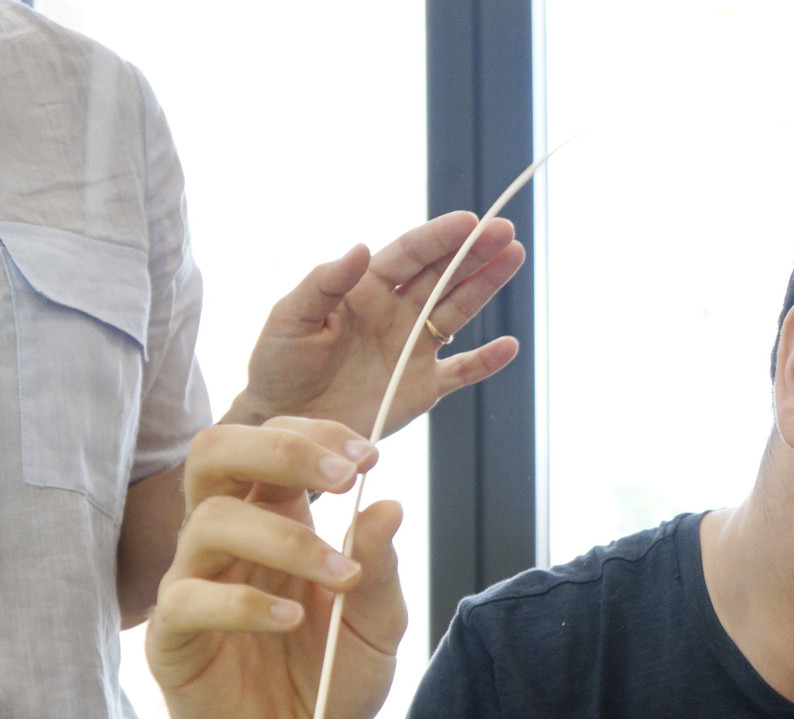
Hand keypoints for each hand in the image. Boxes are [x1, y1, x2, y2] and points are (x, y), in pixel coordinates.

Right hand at [146, 418, 404, 718]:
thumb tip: (386, 504)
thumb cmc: (335, 679)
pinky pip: (187, 600)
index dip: (314, 436)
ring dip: (285, 538)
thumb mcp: (378, 623)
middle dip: (280, 450)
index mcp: (274, 517)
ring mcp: (193, 583)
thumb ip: (380, 565)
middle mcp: (227, 540)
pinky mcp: (172, 638)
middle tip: (343, 476)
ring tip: (342, 577)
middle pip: (215, 452)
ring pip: (210, 521)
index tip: (371, 457)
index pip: (272, 442)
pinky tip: (290, 620)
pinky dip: (243, 604)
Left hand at [226, 213, 525, 435]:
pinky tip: (509, 346)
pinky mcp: (422, 387)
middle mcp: (396, 313)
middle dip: (474, 253)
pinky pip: (461, 372)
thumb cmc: (279, 364)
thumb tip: (360, 248)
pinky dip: (486, 361)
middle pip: (443, 276)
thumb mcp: (290, 318)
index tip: (469, 222)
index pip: (409, 255)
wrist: (284, 421)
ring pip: (458, 311)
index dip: (440, 237)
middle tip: (505, 231)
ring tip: (514, 258)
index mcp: (365, 291)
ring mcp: (412, 349)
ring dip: (486, 286)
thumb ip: (323, 283)